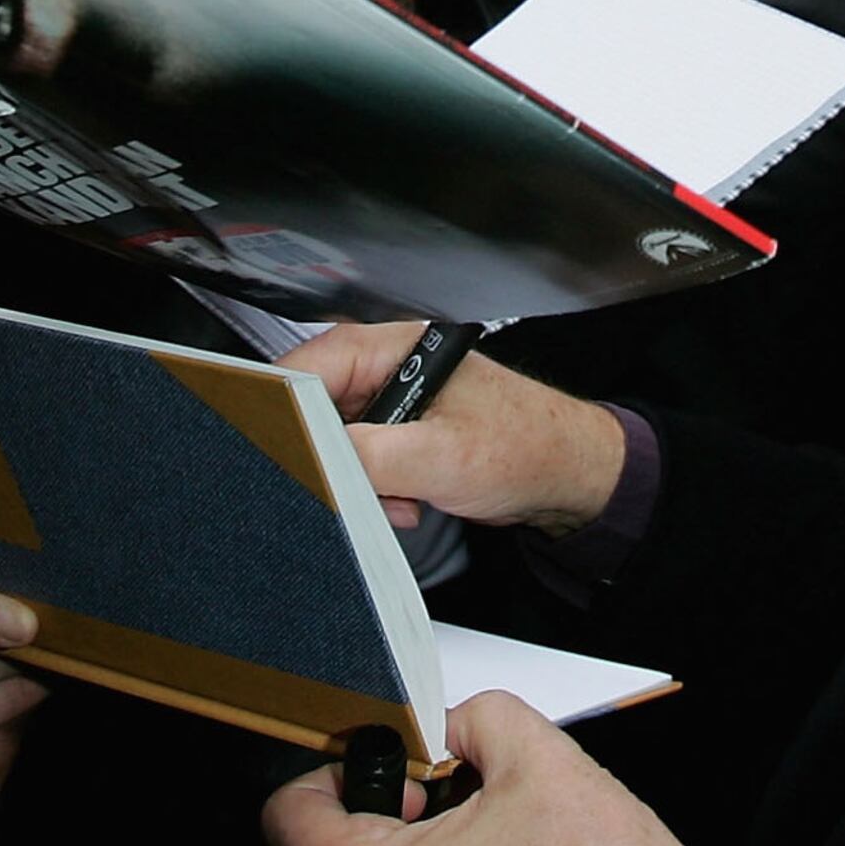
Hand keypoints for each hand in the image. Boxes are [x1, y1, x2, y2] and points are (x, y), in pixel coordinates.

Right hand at [288, 324, 626, 534]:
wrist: (567, 475)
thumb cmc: (527, 446)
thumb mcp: (439, 457)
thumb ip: (365, 456)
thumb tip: (304, 460)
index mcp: (395, 346)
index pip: (307, 368)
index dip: (284, 413)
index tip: (277, 454)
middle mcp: (388, 366)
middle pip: (314, 407)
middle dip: (328, 457)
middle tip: (354, 487)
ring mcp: (392, 400)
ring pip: (334, 440)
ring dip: (356, 479)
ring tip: (398, 496)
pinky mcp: (399, 432)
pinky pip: (359, 459)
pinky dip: (373, 487)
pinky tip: (406, 499)